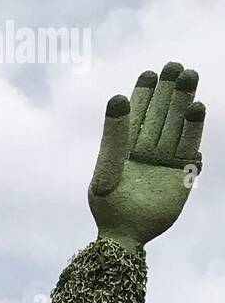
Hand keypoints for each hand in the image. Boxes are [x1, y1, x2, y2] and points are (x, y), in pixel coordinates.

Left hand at [88, 61, 205, 250]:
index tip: (150, 73)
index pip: (137, 115)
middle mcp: (147, 150)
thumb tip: (116, 98)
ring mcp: (165, 161)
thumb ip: (113, 138)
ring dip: (184, 102)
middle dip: (168, 90)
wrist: (124, 236)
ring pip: (176, 126)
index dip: (144, 94)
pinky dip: (193, 129)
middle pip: (161, 115)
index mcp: (126, 147)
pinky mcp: (181, 174)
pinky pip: (189, 147)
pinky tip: (196, 109)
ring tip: (190, 76)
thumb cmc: (107, 208)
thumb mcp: (106, 172)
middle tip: (175, 66)